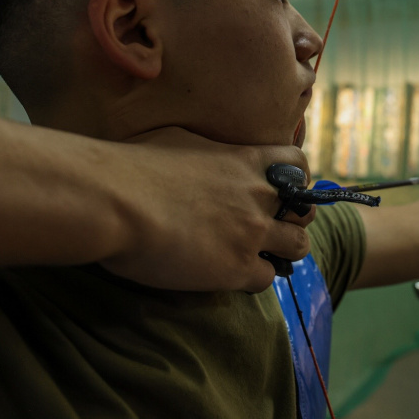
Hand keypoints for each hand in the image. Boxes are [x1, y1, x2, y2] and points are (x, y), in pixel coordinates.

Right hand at [99, 127, 316, 291]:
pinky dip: (253, 279)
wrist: (113, 201)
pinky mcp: (235, 268)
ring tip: (254, 254)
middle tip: (267, 228)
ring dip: (281, 252)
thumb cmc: (133, 165)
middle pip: (306, 211)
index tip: (279, 189)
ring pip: (299, 247)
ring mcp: (252, 233)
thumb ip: (206, 150)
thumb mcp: (178, 139)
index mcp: (247, 160)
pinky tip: (228, 274)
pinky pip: (266, 279)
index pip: (300, 163)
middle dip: (292, 220)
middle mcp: (259, 196)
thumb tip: (203, 152)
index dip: (296, 178)